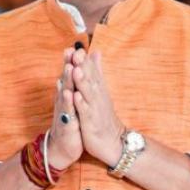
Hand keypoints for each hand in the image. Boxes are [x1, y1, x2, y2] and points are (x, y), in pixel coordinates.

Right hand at [47, 47, 83, 168]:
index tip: (75, 46)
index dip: (71, 61)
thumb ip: (73, 85)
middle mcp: (63, 100)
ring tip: (70, 67)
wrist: (62, 148)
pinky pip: (67, 111)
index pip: (69, 75)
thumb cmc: (69, 123)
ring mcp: (63, 111)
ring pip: (65, 93)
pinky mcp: (66, 123)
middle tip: (71, 50)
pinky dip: (68, 102)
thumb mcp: (72, 102)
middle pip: (65, 80)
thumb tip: (73, 68)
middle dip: (68, 65)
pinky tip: (69, 93)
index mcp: (67, 94)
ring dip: (67, 80)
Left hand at [71, 49, 124, 166]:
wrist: (113, 142)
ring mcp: (95, 109)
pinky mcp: (91, 122)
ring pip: (88, 93)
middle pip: (90, 79)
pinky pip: (86, 112)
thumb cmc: (103, 115)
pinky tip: (76, 96)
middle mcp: (97, 97)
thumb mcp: (101, 90)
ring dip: (82, 81)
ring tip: (76, 69)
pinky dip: (81, 104)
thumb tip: (95, 52)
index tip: (77, 47)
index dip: (84, 60)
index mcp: (98, 89)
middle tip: (77, 52)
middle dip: (83, 66)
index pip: (91, 71)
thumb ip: (97, 71)